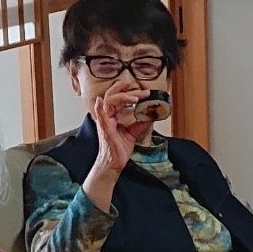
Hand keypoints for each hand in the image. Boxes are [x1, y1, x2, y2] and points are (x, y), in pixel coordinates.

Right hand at [84, 77, 154, 211]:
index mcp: (113, 114)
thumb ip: (140, 123)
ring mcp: (105, 120)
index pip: (118, 96)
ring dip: (122, 97)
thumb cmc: (119, 148)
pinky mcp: (105, 128)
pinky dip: (100, 107)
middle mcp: (108, 115)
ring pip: (109, 101)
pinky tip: (100, 101)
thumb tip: (152, 114)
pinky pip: (100, 115)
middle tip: (141, 90)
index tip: (143, 91)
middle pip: (113, 94)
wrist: (114, 162)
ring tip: (135, 98)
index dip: (129, 90)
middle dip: (126, 89)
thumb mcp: (133, 133)